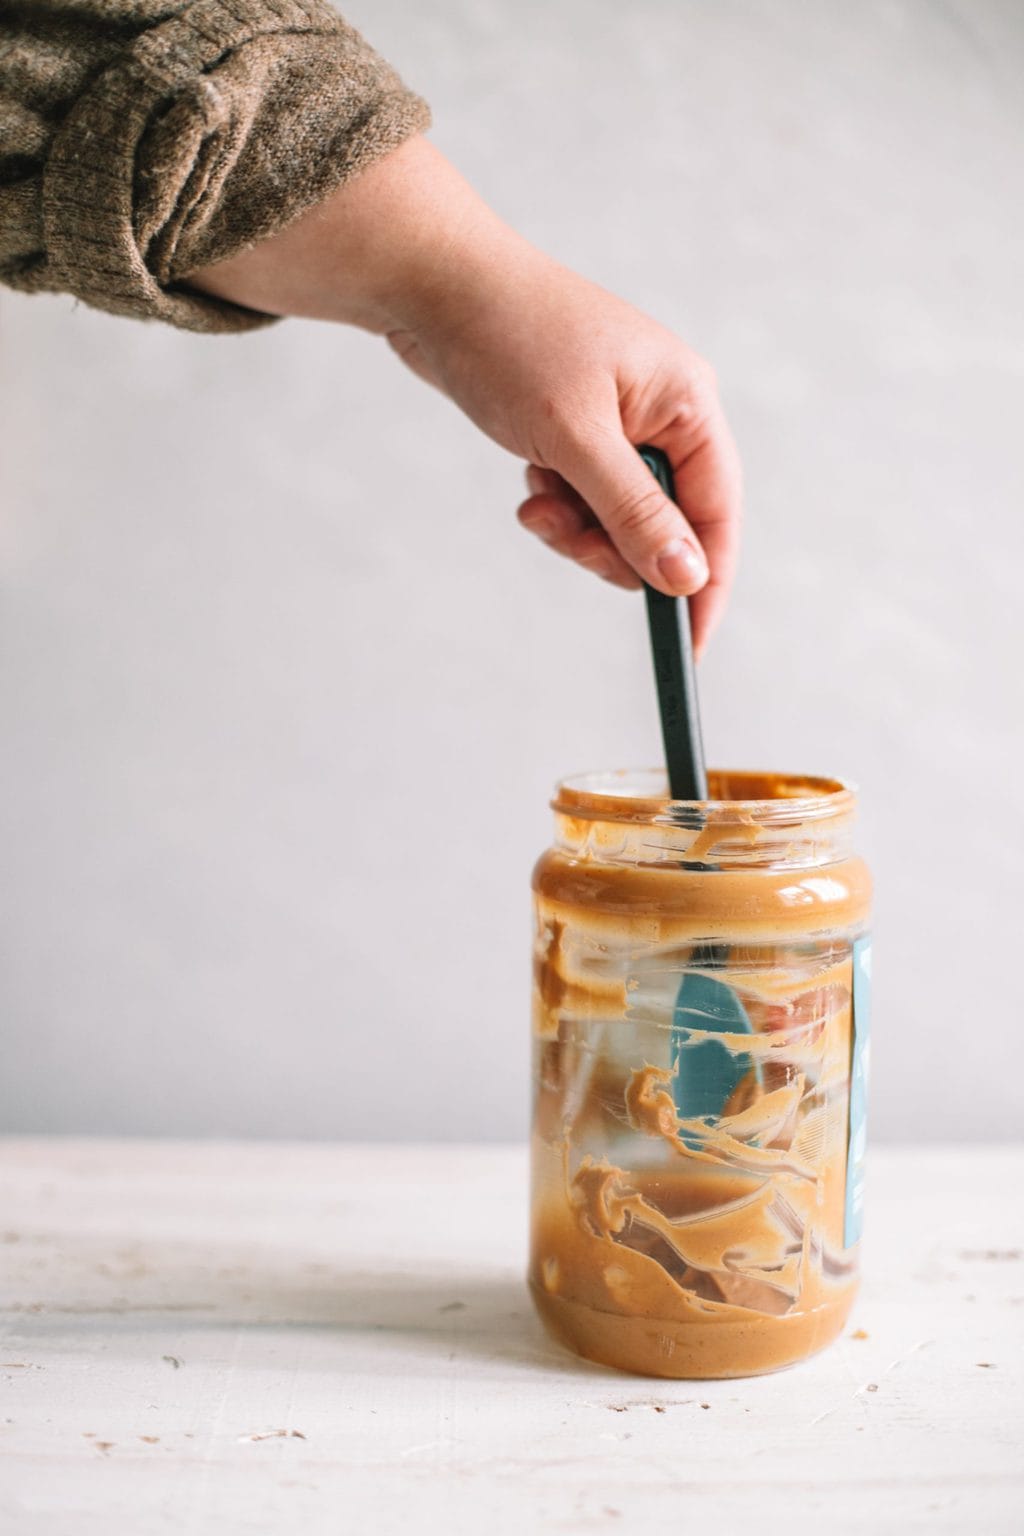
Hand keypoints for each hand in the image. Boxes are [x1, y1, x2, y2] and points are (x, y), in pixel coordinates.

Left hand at [189, 137, 741, 654]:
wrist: (433, 285)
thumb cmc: (508, 340)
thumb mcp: (575, 438)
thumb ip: (634, 513)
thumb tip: (688, 578)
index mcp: (686, 401)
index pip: (718, 512)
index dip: (706, 583)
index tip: (688, 647)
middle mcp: (663, 412)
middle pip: (667, 525)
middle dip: (613, 547)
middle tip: (565, 538)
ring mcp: (621, 421)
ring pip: (619, 520)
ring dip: (576, 528)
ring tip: (536, 499)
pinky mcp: (579, 430)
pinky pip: (584, 500)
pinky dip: (556, 505)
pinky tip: (528, 477)